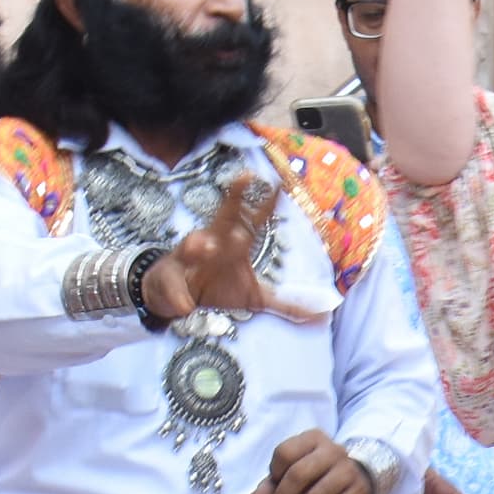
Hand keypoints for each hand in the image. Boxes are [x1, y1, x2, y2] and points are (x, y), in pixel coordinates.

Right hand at [149, 177, 337, 324]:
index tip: (282, 182)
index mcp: (235, 245)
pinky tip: (186, 306)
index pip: (254, 220)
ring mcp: (189, 260)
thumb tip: (322, 314)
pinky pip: (175, 287)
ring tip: (207, 244)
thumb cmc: (218, 288)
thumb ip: (286, 304)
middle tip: (244, 180)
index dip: (268, 203)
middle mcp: (213, 243)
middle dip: (233, 200)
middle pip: (224, 217)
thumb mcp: (254, 298)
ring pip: (194, 245)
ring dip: (200, 244)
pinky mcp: (171, 280)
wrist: (177, 300)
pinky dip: (180, 296)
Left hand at [256, 430, 379, 493]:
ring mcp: (348, 470)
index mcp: (313, 439)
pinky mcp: (358, 492)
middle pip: (298, 474)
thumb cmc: (319, 473)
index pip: (285, 453)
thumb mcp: (294, 471)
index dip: (275, 474)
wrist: (360, 476)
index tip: (276, 486)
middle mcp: (332, 450)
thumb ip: (272, 484)